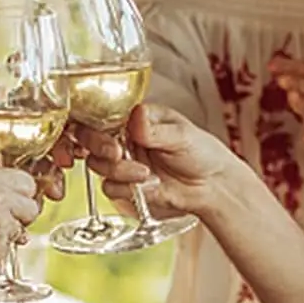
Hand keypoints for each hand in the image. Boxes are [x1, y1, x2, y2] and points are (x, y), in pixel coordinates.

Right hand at [0, 166, 39, 284]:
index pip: (25, 180)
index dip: (20, 195)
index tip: (13, 203)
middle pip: (32, 202)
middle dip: (22, 213)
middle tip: (4, 223)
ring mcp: (1, 221)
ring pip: (26, 226)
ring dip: (13, 233)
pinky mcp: (1, 245)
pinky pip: (11, 246)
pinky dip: (0, 250)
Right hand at [81, 105, 234, 218]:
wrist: (212, 186)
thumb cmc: (202, 153)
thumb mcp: (182, 135)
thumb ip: (156, 129)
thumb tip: (137, 116)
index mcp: (136, 118)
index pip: (104, 114)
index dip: (99, 125)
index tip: (113, 137)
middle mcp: (125, 138)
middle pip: (91, 138)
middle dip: (100, 147)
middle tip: (117, 153)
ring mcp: (123, 162)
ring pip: (98, 164)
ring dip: (119, 171)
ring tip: (145, 173)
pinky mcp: (125, 185)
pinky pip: (109, 187)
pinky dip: (125, 188)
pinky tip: (147, 185)